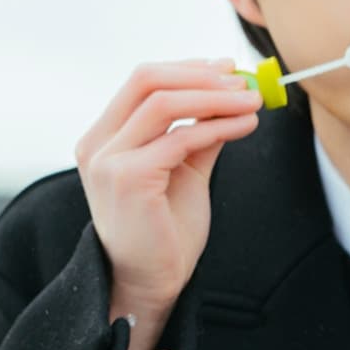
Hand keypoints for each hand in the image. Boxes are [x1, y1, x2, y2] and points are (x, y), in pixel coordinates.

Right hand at [75, 60, 262, 349]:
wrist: (150, 282)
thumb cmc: (163, 230)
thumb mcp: (182, 170)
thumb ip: (196, 134)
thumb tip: (228, 97)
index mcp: (103, 137)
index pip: (142, 81)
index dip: (187, 68)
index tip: (227, 68)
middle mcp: (98, 144)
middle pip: (147, 80)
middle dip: (200, 75)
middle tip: (242, 80)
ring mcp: (108, 160)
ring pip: (164, 102)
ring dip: (215, 96)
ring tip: (251, 102)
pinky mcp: (129, 178)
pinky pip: (180, 138)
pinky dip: (218, 126)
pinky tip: (245, 126)